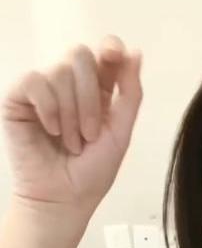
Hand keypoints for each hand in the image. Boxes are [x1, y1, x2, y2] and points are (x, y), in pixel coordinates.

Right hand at [1, 35, 142, 219]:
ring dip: (71, 115)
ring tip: (70, 144)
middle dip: (90, 99)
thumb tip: (136, 53)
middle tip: (90, 135)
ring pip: (60, 73)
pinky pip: (35, 81)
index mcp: (96, 91)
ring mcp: (43, 92)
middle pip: (81, 57)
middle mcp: (69, 87)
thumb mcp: (121, 133)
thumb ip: (130, 94)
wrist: (64, 200)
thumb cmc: (91, 174)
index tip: (114, 55)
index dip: (109, 47)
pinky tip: (50, 131)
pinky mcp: (19, 100)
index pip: (102, 53)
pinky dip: (48, 108)